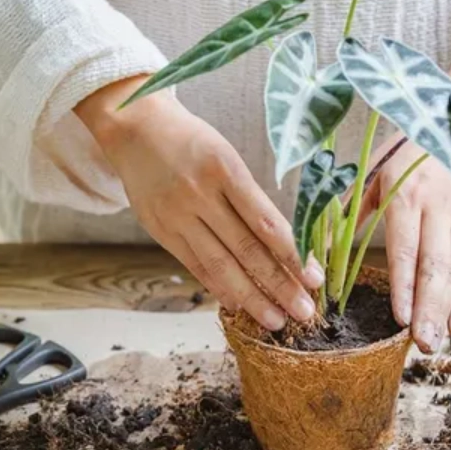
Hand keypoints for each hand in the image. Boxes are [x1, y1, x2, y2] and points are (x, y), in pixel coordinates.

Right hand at [76, 77, 323, 329]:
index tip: (314, 279)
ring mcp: (177, 216)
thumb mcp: (228, 157)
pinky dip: (219, 288)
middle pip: (247, 250)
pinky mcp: (160, 231)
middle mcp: (201, 195)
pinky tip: (239, 305)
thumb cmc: (194, 142)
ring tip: (275, 320)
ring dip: (252, 298)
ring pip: (221, 265)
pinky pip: (196, 265)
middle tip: (304, 313)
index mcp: (226, 170)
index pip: (266, 223)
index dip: (293, 255)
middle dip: (279, 285)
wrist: (136, 128)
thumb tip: (287, 244)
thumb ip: (252, 198)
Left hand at [359, 138, 450, 352]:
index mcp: (409, 194)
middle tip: (421, 343)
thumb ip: (347, 212)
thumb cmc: (406, 150)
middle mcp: (440, 209)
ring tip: (436, 343)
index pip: (406, 248)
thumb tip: (315, 252)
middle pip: (436, 266)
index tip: (401, 317)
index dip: (405, 285)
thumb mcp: (372, 172)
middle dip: (429, 308)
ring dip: (447, 311)